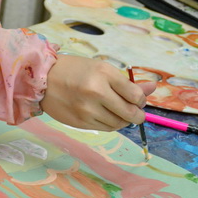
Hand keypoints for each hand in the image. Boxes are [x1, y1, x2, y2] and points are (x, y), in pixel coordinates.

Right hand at [40, 55, 155, 130]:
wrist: (44, 79)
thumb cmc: (76, 70)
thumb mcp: (102, 69)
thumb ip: (128, 82)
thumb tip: (153, 88)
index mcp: (104, 73)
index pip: (135, 95)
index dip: (141, 99)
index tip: (138, 98)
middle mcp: (97, 91)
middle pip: (130, 113)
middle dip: (138, 115)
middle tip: (136, 112)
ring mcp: (88, 110)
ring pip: (119, 124)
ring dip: (124, 120)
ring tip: (118, 111)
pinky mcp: (81, 123)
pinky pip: (106, 128)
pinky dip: (111, 124)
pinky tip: (106, 115)